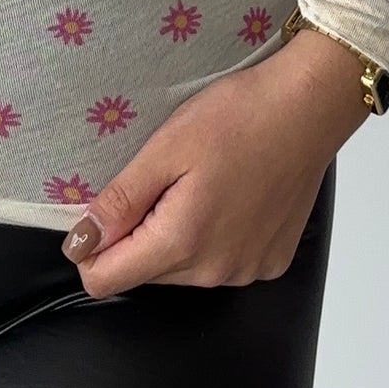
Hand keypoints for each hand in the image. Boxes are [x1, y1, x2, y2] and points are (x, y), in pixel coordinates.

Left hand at [59, 26, 374, 296]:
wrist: (309, 108)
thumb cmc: (238, 117)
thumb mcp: (165, 148)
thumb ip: (120, 201)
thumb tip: (79, 243)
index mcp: (182, 243)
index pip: (106, 280)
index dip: (91, 248)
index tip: (103, 209)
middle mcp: (216, 272)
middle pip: (145, 274)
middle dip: (138, 234)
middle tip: (161, 178)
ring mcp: (248, 271)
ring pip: (183, 269)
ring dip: (175, 236)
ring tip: (198, 181)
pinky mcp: (271, 262)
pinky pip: (221, 263)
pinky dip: (213, 237)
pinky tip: (229, 195)